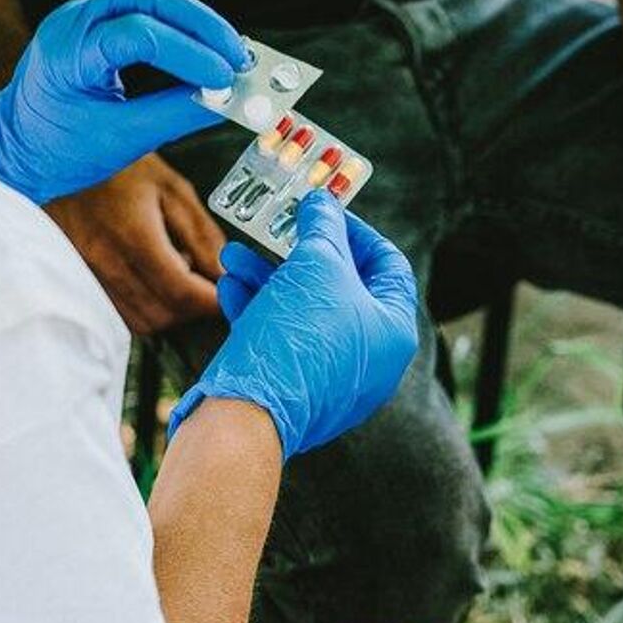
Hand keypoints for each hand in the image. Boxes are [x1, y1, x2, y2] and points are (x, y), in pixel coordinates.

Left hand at [0, 0, 246, 204]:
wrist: (13, 146)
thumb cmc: (57, 149)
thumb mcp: (120, 140)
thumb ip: (175, 115)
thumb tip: (227, 100)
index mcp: (65, 54)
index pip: (137, 34)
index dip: (188, 53)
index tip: (225, 78)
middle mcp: (70, 22)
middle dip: (197, 21)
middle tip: (237, 55)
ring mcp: (80, 16)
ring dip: (192, 21)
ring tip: (229, 53)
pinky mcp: (94, 22)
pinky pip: (142, 10)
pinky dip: (178, 27)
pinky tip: (204, 49)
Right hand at [46, 154, 225, 334]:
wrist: (62, 157)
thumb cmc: (117, 163)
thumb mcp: (171, 187)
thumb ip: (202, 234)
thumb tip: (225, 272)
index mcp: (133, 236)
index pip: (181, 292)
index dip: (213, 301)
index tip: (232, 295)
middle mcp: (106, 263)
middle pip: (162, 314)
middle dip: (194, 308)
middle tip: (209, 284)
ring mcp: (88, 275)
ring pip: (140, 321)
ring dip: (169, 311)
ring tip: (177, 277)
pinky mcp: (79, 280)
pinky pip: (119, 314)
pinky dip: (145, 308)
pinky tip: (150, 280)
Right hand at [170, 193, 418, 458]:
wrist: (250, 416)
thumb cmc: (298, 336)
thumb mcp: (316, 264)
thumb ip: (323, 228)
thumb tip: (323, 205)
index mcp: (393, 329)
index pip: (389, 266)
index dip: (357, 231)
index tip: (325, 212)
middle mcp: (370, 358)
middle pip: (339, 288)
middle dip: (298, 252)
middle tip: (276, 228)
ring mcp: (333, 378)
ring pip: (302, 311)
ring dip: (267, 277)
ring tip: (233, 254)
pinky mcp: (296, 390)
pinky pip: (282, 339)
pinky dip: (258, 310)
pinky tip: (229, 287)